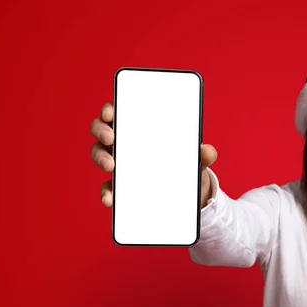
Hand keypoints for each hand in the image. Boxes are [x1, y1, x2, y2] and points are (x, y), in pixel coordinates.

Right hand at [90, 102, 217, 207]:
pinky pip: (107, 187)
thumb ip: (204, 154)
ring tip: (111, 166)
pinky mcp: (119, 185)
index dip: (110, 108)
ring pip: (99, 154)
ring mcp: (119, 162)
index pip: (120, 110)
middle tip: (111, 137)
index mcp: (141, 127)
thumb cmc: (186, 163)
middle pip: (102, 129)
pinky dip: (106, 192)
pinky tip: (110, 199)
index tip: (111, 111)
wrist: (188, 192)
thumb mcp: (197, 158)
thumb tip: (207, 151)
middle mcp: (125, 141)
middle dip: (102, 130)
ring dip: (100, 158)